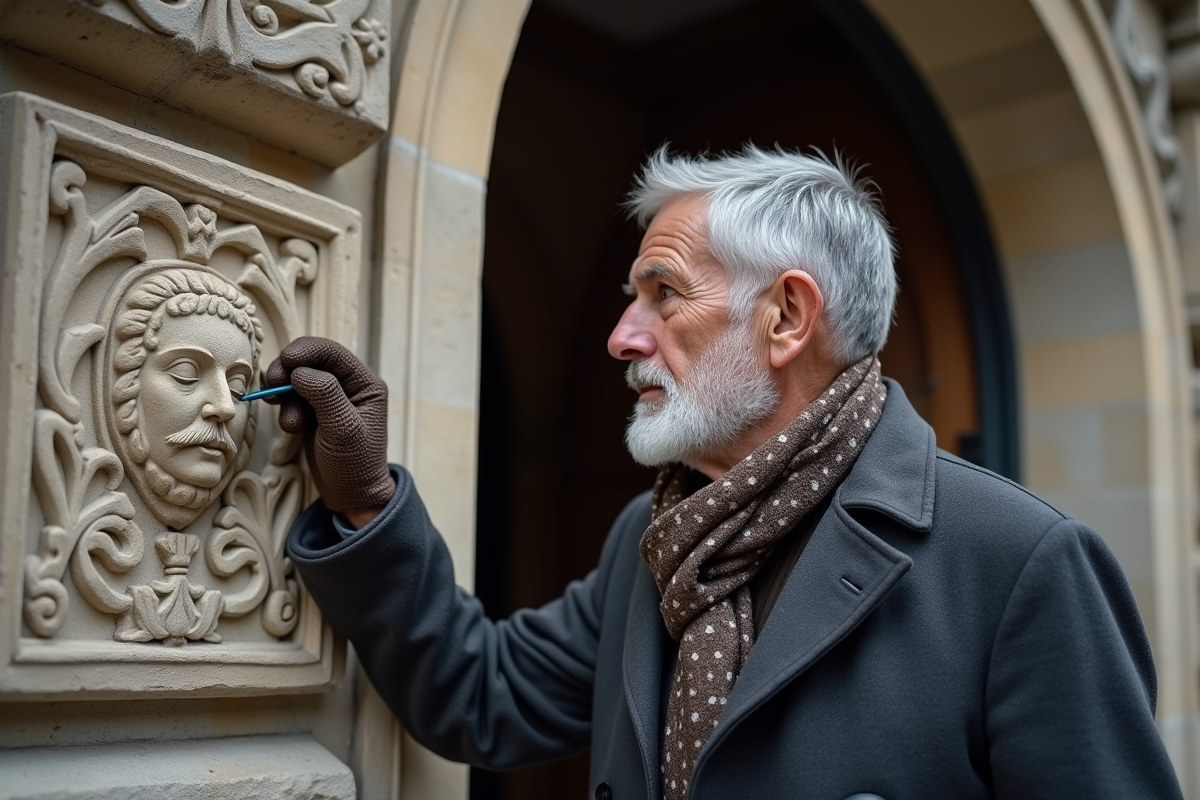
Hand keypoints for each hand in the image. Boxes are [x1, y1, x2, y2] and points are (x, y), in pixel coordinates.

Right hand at [264, 337, 395, 517]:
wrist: (350, 494)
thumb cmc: (355, 463)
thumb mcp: (343, 429)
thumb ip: (325, 395)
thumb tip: (300, 371)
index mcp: (365, 383)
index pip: (332, 353)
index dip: (306, 351)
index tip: (284, 362)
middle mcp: (348, 385)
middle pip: (310, 360)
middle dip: (288, 370)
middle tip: (272, 386)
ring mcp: (329, 396)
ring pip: (297, 377)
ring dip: (285, 393)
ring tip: (290, 423)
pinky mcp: (312, 410)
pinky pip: (291, 395)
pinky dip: (283, 404)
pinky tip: (287, 422)